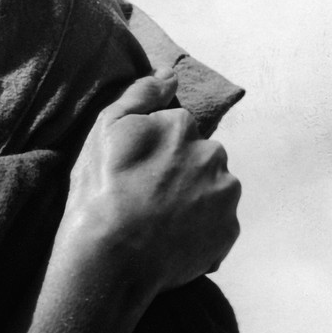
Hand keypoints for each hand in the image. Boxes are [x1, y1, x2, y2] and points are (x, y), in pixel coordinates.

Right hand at [57, 70, 240, 295]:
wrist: (111, 257)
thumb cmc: (101, 190)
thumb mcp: (106, 128)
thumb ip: (141, 93)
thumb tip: (170, 74)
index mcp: (183, 126)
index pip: (175, 127)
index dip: (153, 147)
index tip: (134, 168)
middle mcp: (214, 155)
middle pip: (200, 156)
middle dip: (180, 170)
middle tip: (146, 195)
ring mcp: (226, 196)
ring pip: (212, 189)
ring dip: (193, 198)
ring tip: (159, 220)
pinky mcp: (230, 232)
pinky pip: (217, 224)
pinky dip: (200, 229)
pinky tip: (171, 239)